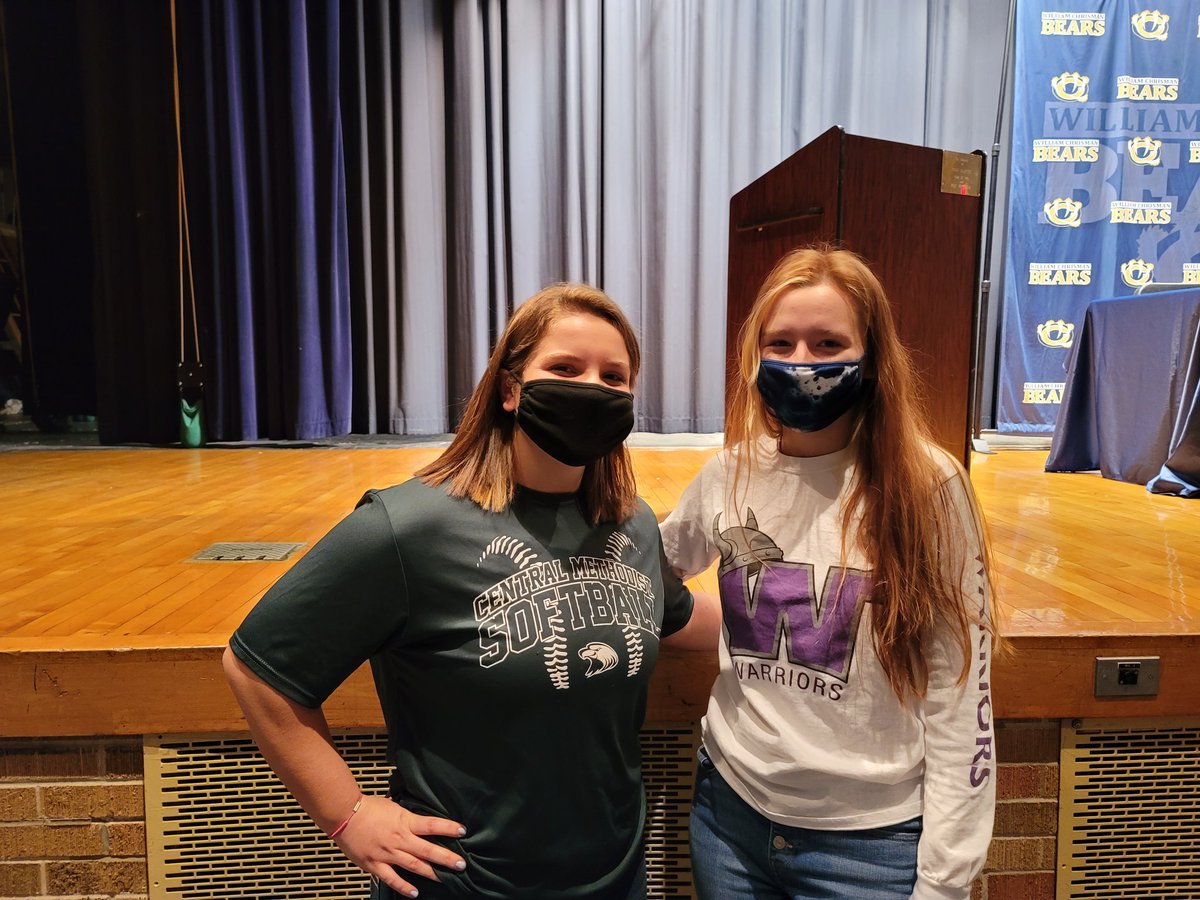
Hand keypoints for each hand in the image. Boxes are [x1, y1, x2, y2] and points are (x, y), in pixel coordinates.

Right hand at [334, 795, 466, 897]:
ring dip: (431, 872)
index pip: (432, 825)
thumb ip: (405, 815)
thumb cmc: (367, 808)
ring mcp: (388, 853)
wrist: (344, 815)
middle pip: (428, 850)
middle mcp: (399, 839)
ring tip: (445, 878)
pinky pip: (392, 878)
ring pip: (414, 866)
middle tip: (460, 863)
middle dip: (446, 857)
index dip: (448, 828)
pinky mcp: (375, 864)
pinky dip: (404, 887)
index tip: (462, 831)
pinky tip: (414, 892)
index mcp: (405, 821)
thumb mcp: (393, 806)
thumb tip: (415, 815)